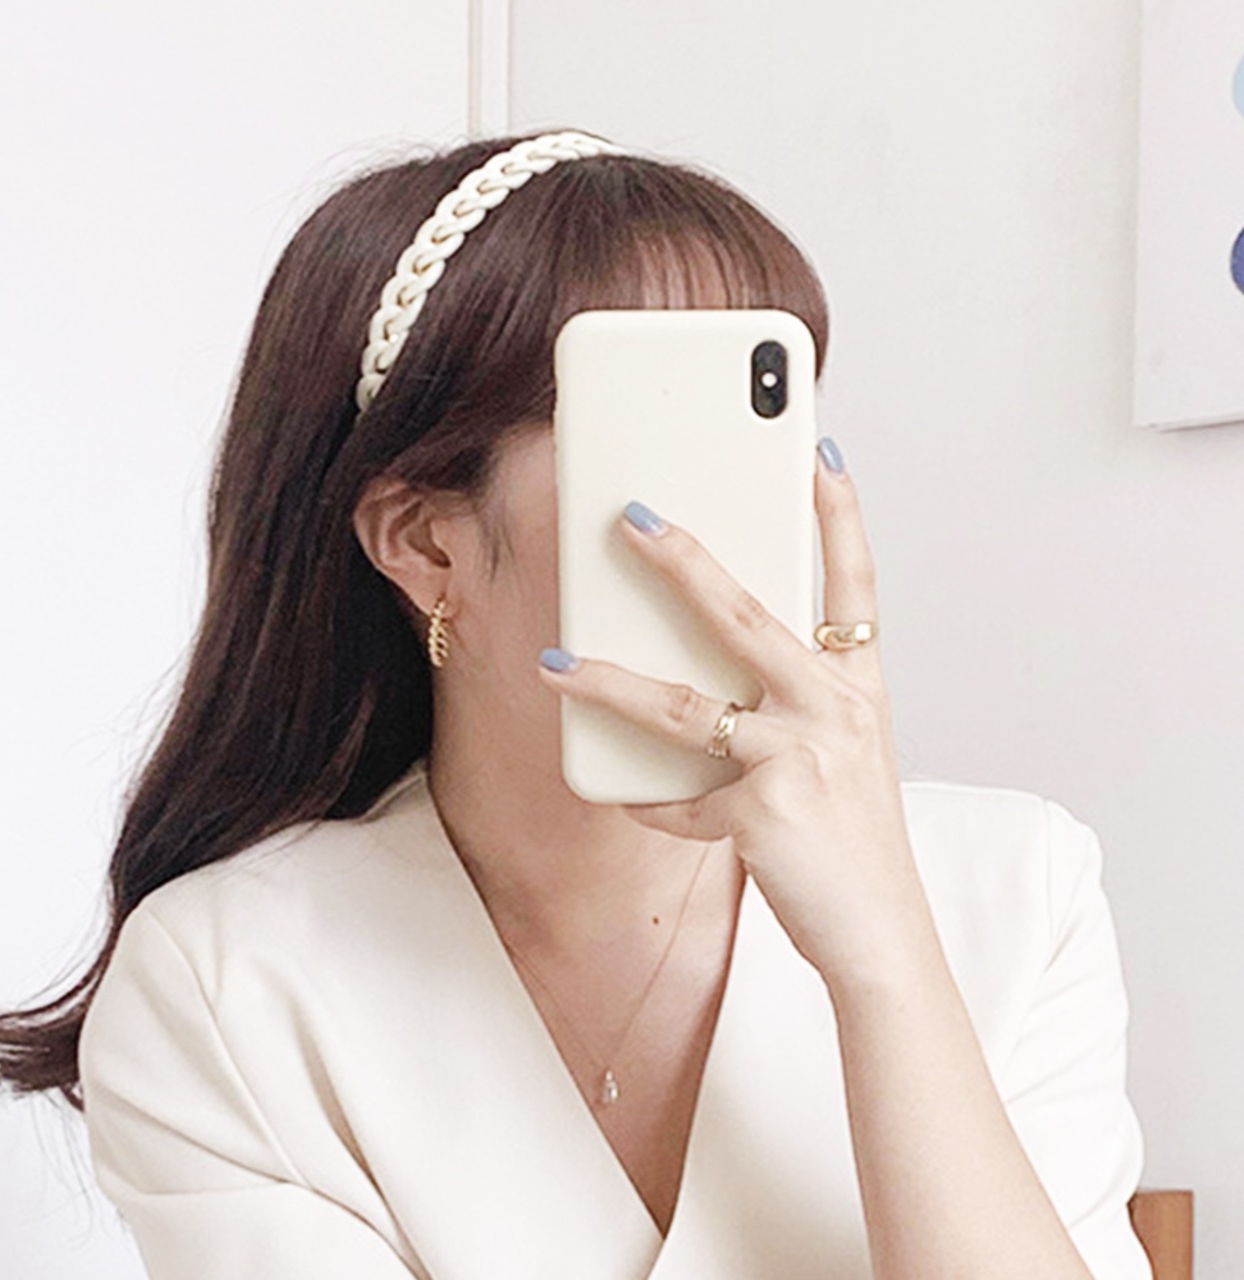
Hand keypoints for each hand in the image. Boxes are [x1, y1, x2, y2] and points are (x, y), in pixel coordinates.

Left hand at [536, 440, 939, 991]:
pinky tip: (626, 801)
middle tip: (632, 516)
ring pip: (685, 705)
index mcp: (858, 684)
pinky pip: (678, 800)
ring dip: (609, 681)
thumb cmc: (853, 836)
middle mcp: (836, 707)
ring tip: (555, 663)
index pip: (854, 580)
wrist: (882, 934)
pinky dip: (648, 804)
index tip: (816, 451)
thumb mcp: (839, 752)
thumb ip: (784, 701)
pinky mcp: (765, 812)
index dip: (838, 512)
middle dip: (684, 560)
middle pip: (748, 614)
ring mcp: (802, 757)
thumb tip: (695, 668)